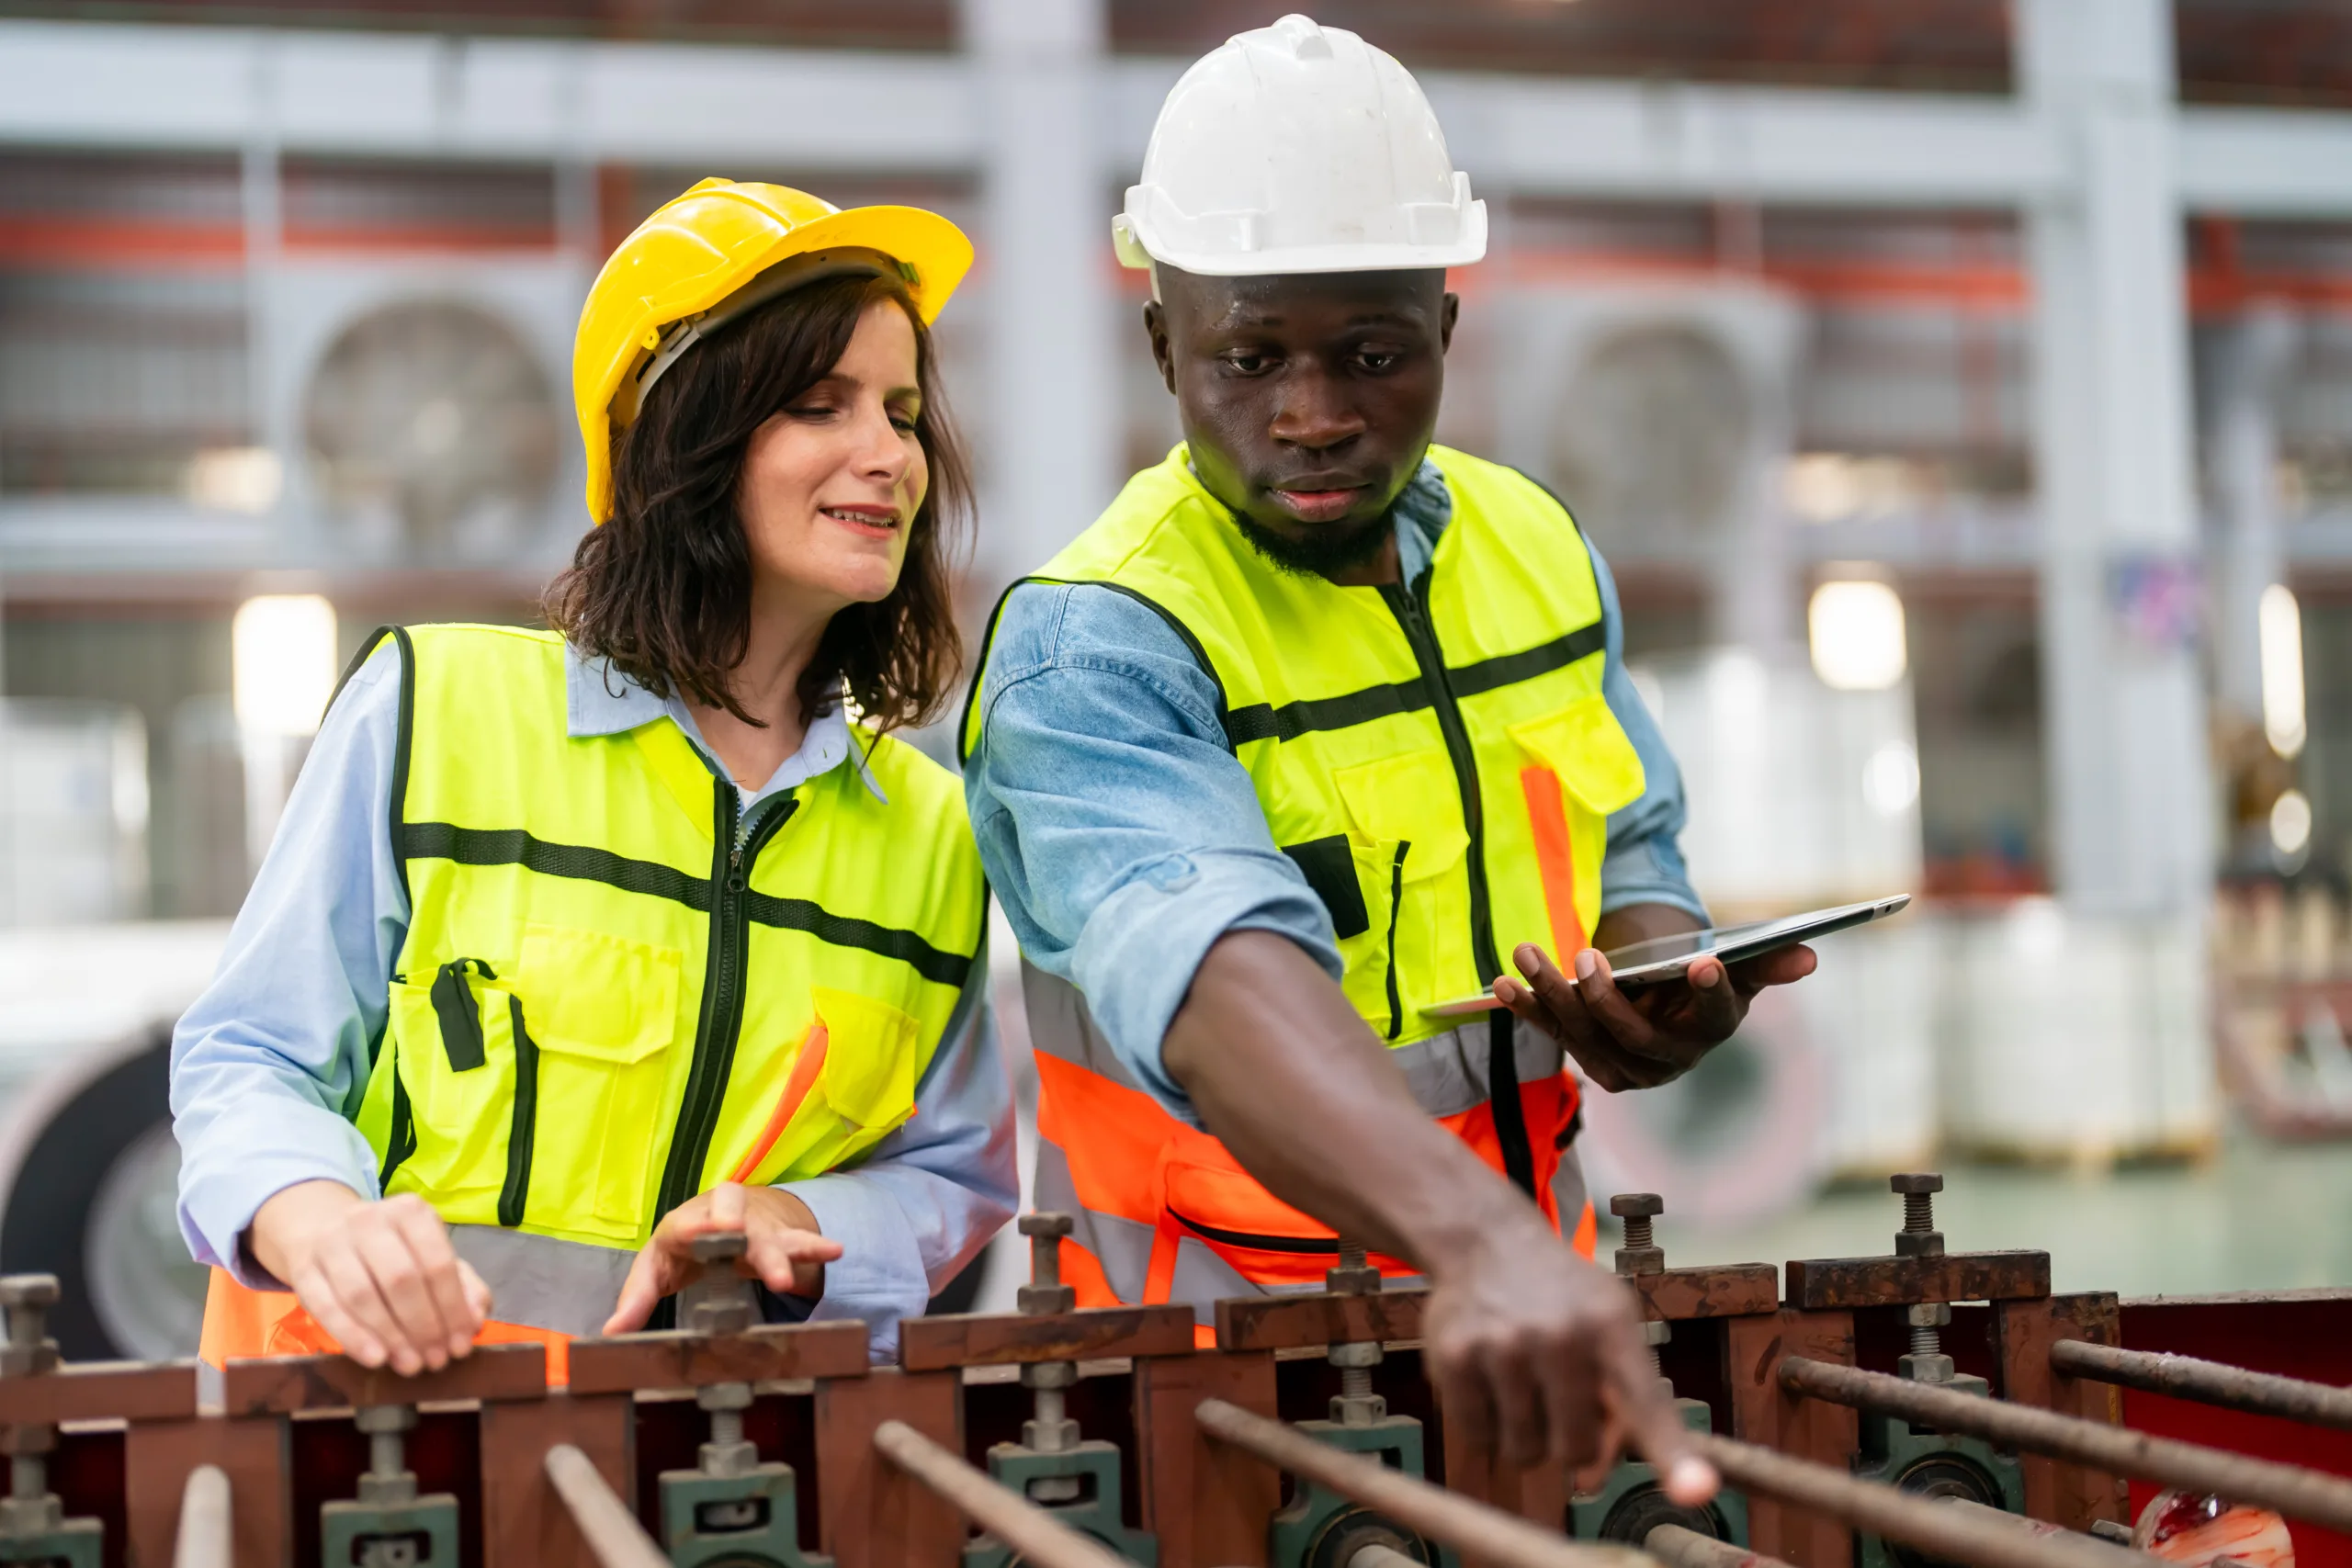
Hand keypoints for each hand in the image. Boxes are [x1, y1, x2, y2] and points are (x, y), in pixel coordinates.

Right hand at [247, 1181, 491, 1374]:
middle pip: (401, 1280)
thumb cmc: (391, 1250)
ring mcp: (332, 1243)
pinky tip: (376, 1358)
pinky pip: (326, 1308)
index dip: (452, 1309)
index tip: (461, 1343)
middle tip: (436, 1360)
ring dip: (391, 1337)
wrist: (322, 1230)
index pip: (438, 1263)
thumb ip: (462, 1285)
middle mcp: (369, 1220)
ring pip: (363, 1295)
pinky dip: (353, 1337)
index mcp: (411, 1212)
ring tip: (411, 1365)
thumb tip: (476, 1317)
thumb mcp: (431, 1255)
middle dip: (423, 1326)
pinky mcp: (303, 1269)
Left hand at [601, 1181, 843, 1334]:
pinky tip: (836, 1250)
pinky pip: (799, 1242)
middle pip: (731, 1217)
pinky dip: (815, 1246)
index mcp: (684, 1225)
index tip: (702, 1232)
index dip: (694, 1227)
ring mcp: (754, 1228)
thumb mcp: (655, 1270)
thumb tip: (610, 1335)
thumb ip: (636, 1300)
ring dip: (779, 1252)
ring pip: (768, 1234)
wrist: (721, 1220)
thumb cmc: (681, 1248)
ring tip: (787, 1276)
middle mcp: (722, 1217)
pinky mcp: (778, 1239)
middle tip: (738, 1237)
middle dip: (737, 1229)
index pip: (685, 1224)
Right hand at [1424, 1208, 1716, 1496]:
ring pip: (1524, 1452)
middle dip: (1570, 1439)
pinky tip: (1489, 1380)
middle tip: (1559, 1399)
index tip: (1697, 1492)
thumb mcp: (1610, 1326)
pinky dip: (1485, 1425)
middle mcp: (1559, 1335)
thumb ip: (1622, 1403)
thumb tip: (1589, 1481)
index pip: (1646, 1403)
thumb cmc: (1564, 1300)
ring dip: (1526, 1434)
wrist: (1488, 1241)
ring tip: (1523, 1382)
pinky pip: (1477, 1438)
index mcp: (1611, 1327)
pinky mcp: (1453, 1359)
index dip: (1673, 1455)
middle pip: (1575, 1449)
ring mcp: (1502, 1347)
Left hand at [1495, 938, 1816, 1091]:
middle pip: (1632, 1036)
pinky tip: (1500, 983)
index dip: (1711, 994)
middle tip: (1588, 956)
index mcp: (1710, 1033)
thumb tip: (1808, 954)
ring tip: (1527, 953)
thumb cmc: (1699, 979)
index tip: (1703, 963)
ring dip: (1552, 996)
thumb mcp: (1736, 966)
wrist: (1662, 1000)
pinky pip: (1552, 1032)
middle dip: (1604, 999)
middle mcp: (1666, 1061)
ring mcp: (1620, 1065)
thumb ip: (1766, 962)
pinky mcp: (1583, 1054)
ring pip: (1583, 1036)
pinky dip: (1525, 1007)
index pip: (1718, 1019)